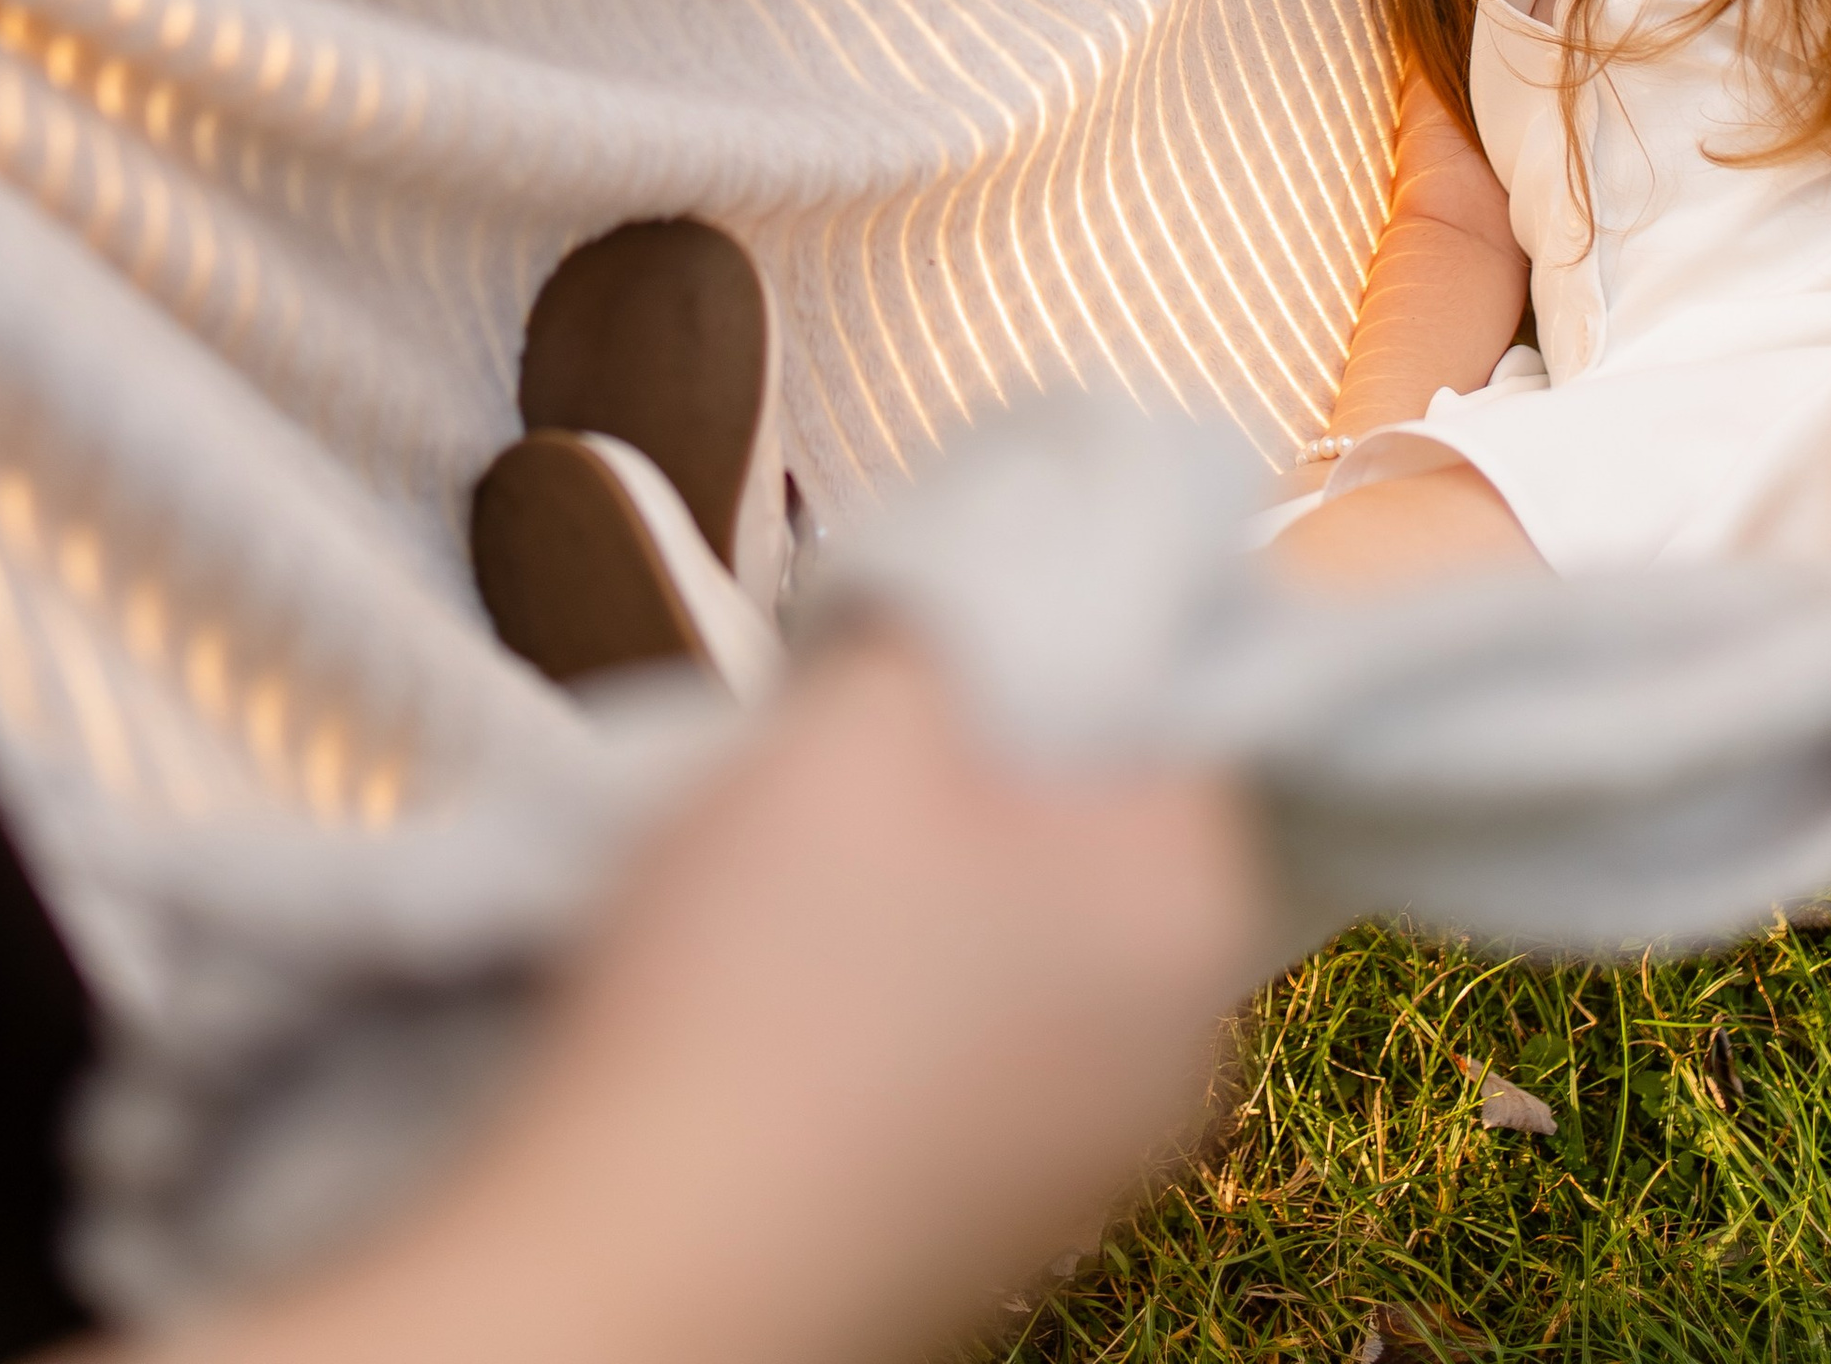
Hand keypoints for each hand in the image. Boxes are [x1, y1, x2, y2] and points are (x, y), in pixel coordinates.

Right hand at [158, 633, 1260, 1363]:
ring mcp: (1083, 1151)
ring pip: (1014, 921)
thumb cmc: (764, 983)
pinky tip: (766, 974)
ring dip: (913, 863)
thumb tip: (1007, 558)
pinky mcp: (979, 1215)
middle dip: (974, 745)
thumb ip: (967, 602)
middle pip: (1090, 810)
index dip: (1052, 616)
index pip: (1173, 695)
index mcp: (1194, 911)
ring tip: (778, 854)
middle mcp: (1179, 1043)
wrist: (636, 1273)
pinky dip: (876, 985)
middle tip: (842, 722)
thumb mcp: (866, 711)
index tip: (935, 606)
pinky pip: (956, 1036)